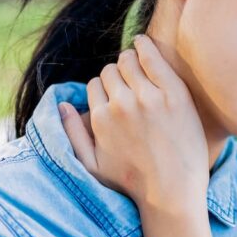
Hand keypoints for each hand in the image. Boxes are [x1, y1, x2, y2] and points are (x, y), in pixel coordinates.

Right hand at [59, 34, 209, 211]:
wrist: (173, 192)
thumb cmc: (132, 184)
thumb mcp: (92, 165)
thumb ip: (73, 134)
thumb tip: (62, 105)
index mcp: (100, 118)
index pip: (95, 84)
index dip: (105, 89)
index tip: (116, 96)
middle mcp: (121, 104)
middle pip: (111, 71)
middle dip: (118, 76)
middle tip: (130, 84)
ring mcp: (149, 97)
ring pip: (130, 60)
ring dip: (131, 62)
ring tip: (140, 69)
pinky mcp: (174, 93)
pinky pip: (154, 57)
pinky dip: (146, 46)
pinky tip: (145, 43)